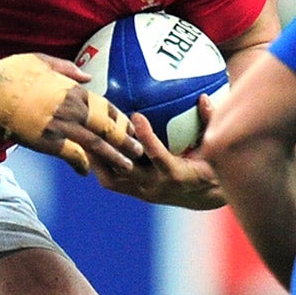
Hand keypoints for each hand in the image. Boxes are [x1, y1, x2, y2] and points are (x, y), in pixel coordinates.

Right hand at [0, 53, 134, 173]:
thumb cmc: (11, 72)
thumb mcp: (42, 61)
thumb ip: (67, 69)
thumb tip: (87, 76)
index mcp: (73, 89)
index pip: (106, 107)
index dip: (120, 120)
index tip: (131, 128)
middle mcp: (72, 108)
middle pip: (107, 128)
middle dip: (126, 141)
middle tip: (139, 152)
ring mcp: (61, 126)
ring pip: (96, 144)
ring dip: (114, 157)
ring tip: (126, 167)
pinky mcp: (47, 141)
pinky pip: (72, 156)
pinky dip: (81, 165)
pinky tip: (86, 172)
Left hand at [89, 97, 224, 208]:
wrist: (203, 198)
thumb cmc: (209, 166)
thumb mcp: (212, 147)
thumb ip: (208, 123)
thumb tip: (203, 97)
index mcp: (176, 173)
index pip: (158, 155)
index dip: (147, 137)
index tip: (136, 115)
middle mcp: (156, 185)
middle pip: (126, 167)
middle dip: (110, 147)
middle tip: (97, 124)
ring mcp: (142, 191)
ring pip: (112, 177)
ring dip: (97, 158)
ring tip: (83, 135)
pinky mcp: (134, 192)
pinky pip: (111, 181)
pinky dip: (99, 165)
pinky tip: (88, 148)